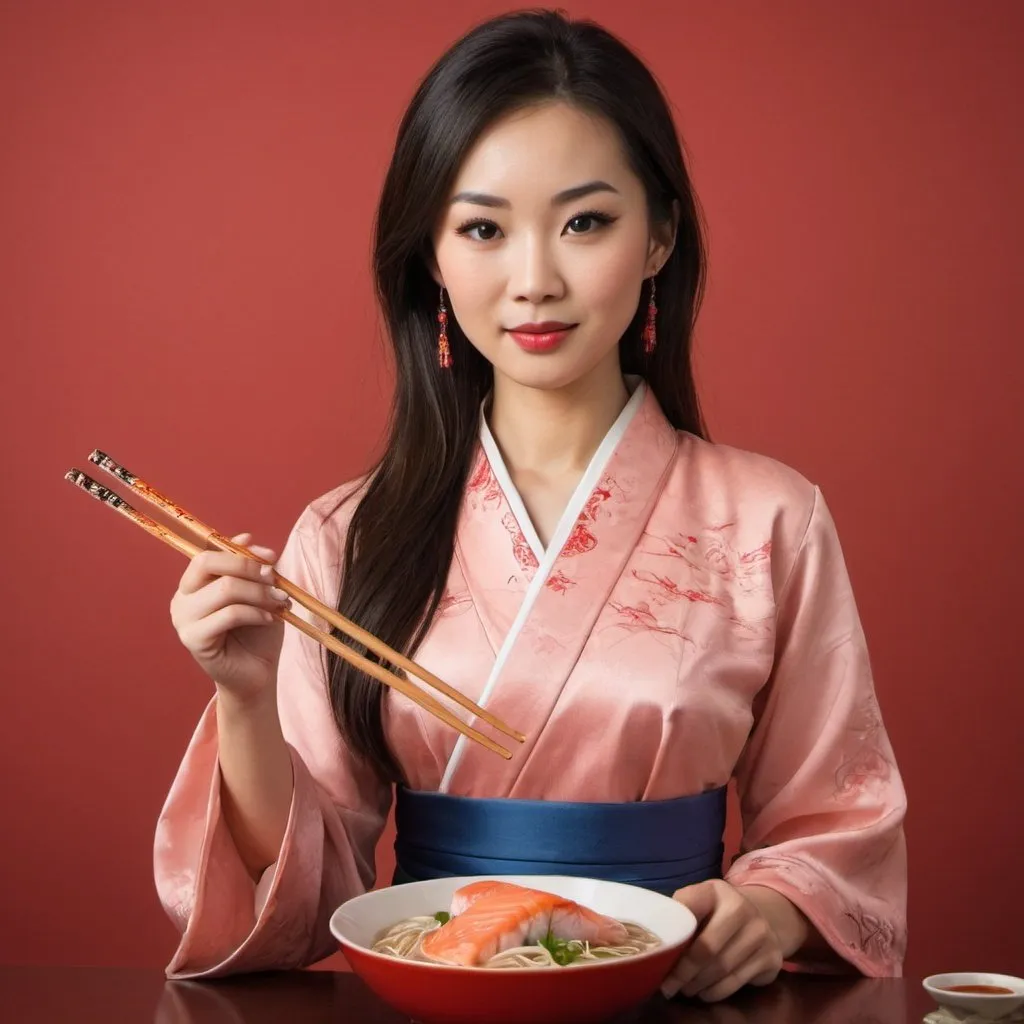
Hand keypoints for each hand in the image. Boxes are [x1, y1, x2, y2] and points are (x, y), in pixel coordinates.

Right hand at [170, 532, 289, 702]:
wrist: (257, 673)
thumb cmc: (256, 631)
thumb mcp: (258, 592)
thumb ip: (249, 566)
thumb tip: (246, 537)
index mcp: (193, 584)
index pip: (208, 553)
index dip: (241, 550)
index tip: (272, 557)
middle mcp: (181, 598)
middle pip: (208, 563)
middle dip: (248, 567)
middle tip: (274, 579)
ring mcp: (183, 619)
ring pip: (225, 588)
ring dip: (260, 593)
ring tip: (280, 603)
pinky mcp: (194, 639)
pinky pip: (230, 614)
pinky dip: (256, 613)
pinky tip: (270, 619)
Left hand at [662, 880, 807, 1001]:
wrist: (762, 917)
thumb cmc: (717, 913)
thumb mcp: (699, 902)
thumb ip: (680, 913)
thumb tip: (655, 939)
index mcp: (716, 890)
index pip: (689, 908)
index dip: (672, 934)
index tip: (656, 954)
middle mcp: (743, 908)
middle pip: (707, 948)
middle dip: (684, 971)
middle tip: (668, 985)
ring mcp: (761, 933)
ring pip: (722, 968)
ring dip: (698, 984)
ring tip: (683, 989)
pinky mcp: (772, 957)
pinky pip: (737, 981)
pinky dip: (715, 991)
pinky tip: (703, 991)